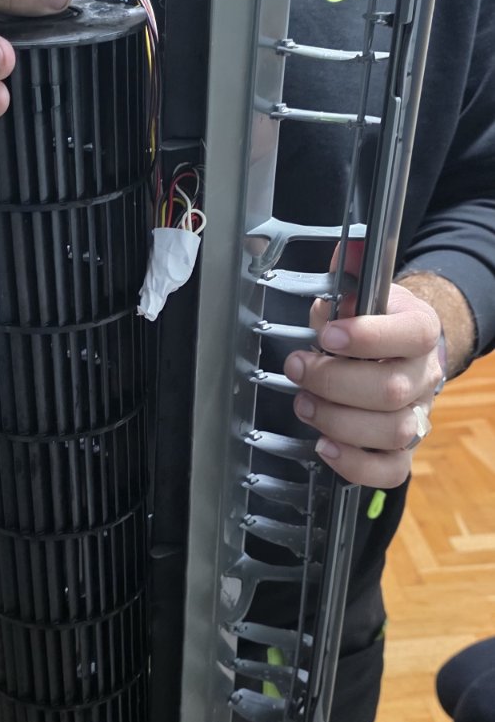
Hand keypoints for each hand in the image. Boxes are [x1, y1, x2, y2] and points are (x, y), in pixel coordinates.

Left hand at [283, 242, 441, 486]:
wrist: (398, 354)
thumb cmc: (374, 324)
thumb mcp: (363, 293)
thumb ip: (351, 277)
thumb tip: (348, 250)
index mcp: (420, 331)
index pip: (410, 335)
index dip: (368, 338)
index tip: (327, 334)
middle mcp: (424, 376)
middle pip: (392, 390)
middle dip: (335, 382)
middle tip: (299, 369)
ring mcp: (416, 416)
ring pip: (392, 432)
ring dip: (338, 420)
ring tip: (305, 403)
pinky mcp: (403, 449)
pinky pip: (390, 471)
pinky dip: (354, 464)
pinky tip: (324, 446)